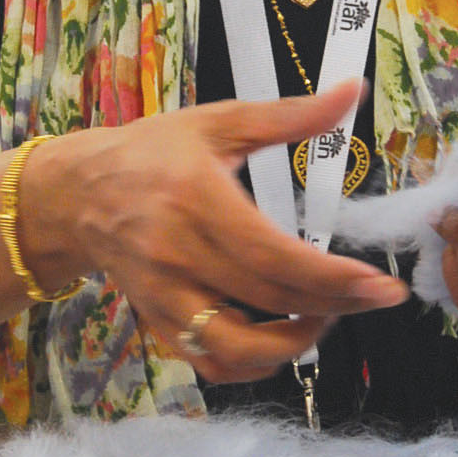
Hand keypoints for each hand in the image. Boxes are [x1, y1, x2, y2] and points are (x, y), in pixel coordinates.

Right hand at [17, 79, 406, 382]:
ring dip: (293, 345)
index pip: (275, 258)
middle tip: (374, 297)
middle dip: (334, 308)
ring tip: (324, 316)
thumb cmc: (153, 152)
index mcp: (198, 201)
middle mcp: (179, 255)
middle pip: (269, 302)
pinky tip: (280, 338)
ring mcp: (165, 296)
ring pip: (238, 348)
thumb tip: (350, 93)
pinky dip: (252, 364)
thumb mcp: (218, 122)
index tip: (380, 286)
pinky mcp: (157, 322)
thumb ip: (289, 115)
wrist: (77, 192)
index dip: (334, 280)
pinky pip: (210, 361)